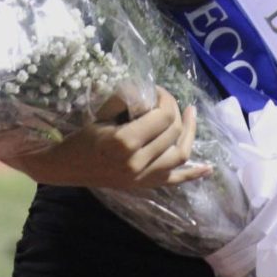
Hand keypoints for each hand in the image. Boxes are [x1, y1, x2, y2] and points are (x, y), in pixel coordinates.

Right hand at [0, 85, 211, 189]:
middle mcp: (137, 163)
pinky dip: (193, 175)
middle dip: (174, 110)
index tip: (157, 89)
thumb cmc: (82, 136)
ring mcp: (143, 178)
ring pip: (180, 154)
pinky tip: (209, 168)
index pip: (161, 116)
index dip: (165, 98)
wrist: (67, 167)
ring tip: (190, 114)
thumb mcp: (101, 112)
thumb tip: (148, 90)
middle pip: (172, 132)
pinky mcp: (145, 186)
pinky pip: (174, 181)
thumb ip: (126, 99)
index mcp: (124, 143)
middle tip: (166, 99)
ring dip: (189, 133)